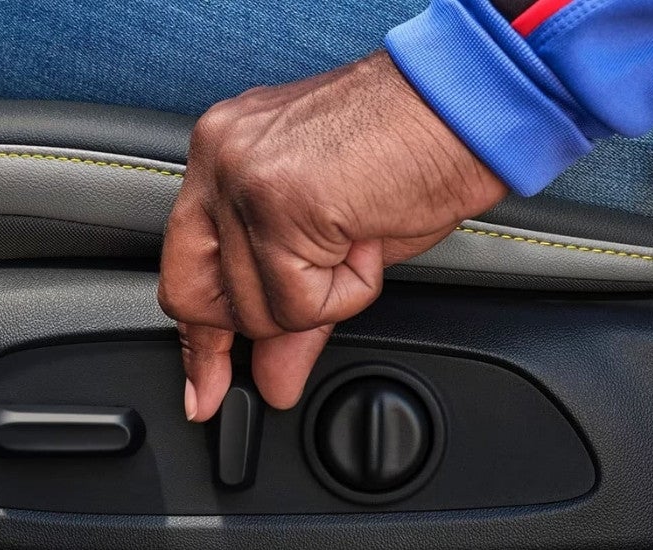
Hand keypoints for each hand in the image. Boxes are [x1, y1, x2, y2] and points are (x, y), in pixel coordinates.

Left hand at [158, 51, 506, 421]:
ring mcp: (242, 178)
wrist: (468, 106)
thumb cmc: (418, 150)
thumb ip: (294, 307)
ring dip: (324, 297)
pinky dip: (349, 291)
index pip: (184, 261)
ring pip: (255, 308)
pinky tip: (368, 238)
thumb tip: (272, 381)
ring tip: (362, 237)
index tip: (202, 388)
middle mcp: (220, 156)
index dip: (198, 335)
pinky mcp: (279, 204)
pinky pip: (299, 302)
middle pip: (195, 292)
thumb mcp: (342, 241)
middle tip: (304, 318)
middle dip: (255, 325)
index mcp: (226, 151)